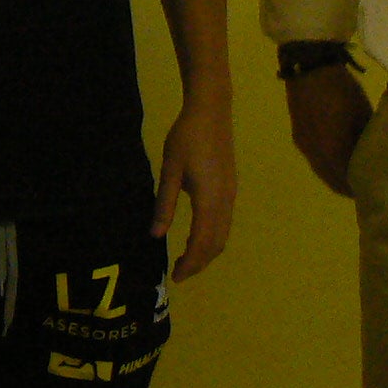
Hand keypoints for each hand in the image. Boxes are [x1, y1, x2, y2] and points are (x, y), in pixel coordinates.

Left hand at [151, 99, 236, 278]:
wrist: (211, 111)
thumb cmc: (186, 138)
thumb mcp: (169, 170)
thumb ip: (164, 204)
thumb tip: (156, 235)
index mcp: (210, 200)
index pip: (202, 243)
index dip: (190, 263)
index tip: (175, 276)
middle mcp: (225, 202)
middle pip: (216, 244)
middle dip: (199, 263)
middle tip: (179, 272)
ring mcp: (231, 195)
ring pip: (223, 235)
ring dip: (207, 252)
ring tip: (187, 259)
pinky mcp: (231, 188)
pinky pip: (225, 223)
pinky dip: (213, 238)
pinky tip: (198, 237)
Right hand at [285, 64, 374, 196]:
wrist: (308, 66)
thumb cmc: (341, 90)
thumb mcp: (362, 115)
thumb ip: (366, 140)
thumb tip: (374, 154)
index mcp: (332, 152)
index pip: (346, 182)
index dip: (358, 188)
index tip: (372, 190)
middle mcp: (314, 154)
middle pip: (331, 179)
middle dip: (346, 185)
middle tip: (363, 185)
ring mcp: (304, 144)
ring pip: (321, 169)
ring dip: (334, 174)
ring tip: (351, 170)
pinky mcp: (299, 134)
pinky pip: (313, 157)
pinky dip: (325, 162)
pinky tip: (336, 154)